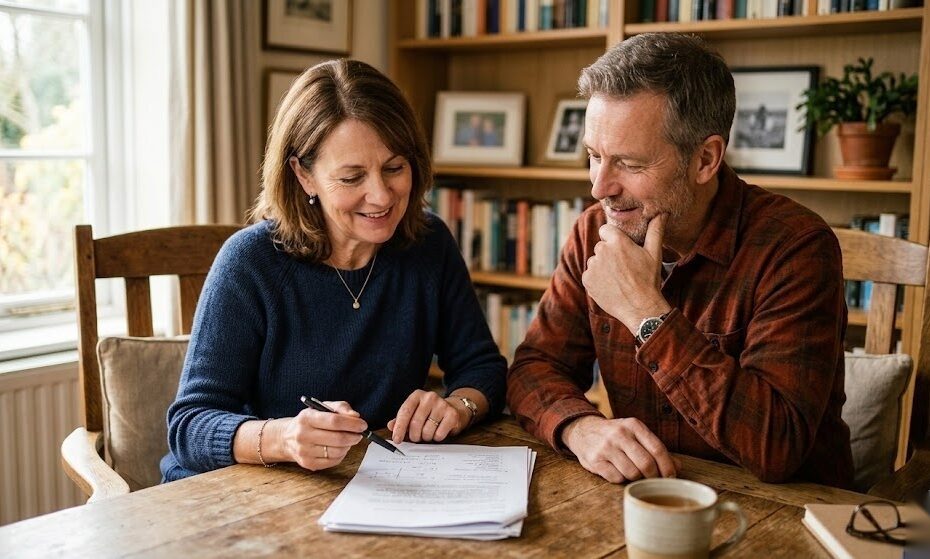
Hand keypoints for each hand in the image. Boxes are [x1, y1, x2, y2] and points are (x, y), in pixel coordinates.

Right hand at [281, 401, 365, 470]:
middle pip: (338, 438)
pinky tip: (339, 448)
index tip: (362, 425)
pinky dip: (341, 454)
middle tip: (359, 434)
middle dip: (354, 436)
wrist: (287, 438)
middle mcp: (303, 435)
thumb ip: (340, 408)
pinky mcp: (308, 464)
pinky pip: (333, 461)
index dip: (352, 424)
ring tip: (348, 440)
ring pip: (337, 451)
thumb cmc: (309, 421)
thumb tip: (355, 416)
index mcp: (306, 418)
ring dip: (348, 446)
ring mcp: (304, 451)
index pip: (334, 421)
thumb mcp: (322, 408)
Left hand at [388, 389, 468, 443]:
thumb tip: (391, 426)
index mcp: (417, 395)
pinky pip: (439, 435)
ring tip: (428, 432)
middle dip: (413, 435)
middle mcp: (429, 397)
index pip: (405, 412)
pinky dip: (436, 437)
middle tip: (416, 437)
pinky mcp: (452, 414)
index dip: (399, 428)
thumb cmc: (430, 413)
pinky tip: (438, 431)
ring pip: (427, 431)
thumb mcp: (414, 412)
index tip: (396, 439)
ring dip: (425, 437)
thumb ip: (401, 419)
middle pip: (415, 423)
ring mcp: (442, 405)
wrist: (454, 408)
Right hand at [561, 415, 679, 482]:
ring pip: (632, 473)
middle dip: (653, 476)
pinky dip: (621, 479)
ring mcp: (605, 447)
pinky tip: (618, 471)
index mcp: (633, 425)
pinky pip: (616, 478)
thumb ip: (655, 449)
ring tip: (633, 472)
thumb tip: (678, 467)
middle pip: (646, 464)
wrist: (583, 431)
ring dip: (636, 478)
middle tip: (653, 480)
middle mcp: (619, 434)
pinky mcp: (595, 460)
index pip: (657, 449)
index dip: (667, 466)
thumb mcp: (635, 435)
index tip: (671, 477)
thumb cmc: (616, 436)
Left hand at [582, 213, 670, 333]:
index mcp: (617, 241)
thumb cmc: (649, 280)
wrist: (640, 308)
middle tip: (624, 268)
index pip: (605, 230)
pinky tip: (610, 286)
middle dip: (609, 254)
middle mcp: (602, 251)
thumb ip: (655, 230)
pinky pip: (589, 275)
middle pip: (601, 246)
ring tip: (618, 279)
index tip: (621, 249)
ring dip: (603, 267)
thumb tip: (662, 213)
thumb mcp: (654, 253)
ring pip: (595, 261)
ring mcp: (592, 266)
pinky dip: (596, 280)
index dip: (613, 239)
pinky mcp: (586, 280)